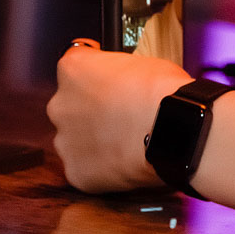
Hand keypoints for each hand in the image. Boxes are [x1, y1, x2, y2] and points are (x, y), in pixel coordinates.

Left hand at [47, 44, 181, 192]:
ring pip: (75, 140)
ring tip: (124, 141)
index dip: (95, 77)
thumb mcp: (138, 61)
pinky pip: (85, 168)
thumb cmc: (161, 93)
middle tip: (119, 116)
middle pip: (69, 106)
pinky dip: (101, 167)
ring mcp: (65, 141)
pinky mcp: (76, 171)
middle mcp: (60, 105)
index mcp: (72, 70)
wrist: (174, 130)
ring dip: (93, 140)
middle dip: (90, 112)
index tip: (107, 84)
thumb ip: (116, 73)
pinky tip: (124, 161)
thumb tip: (121, 83)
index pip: (74, 69)